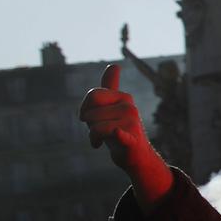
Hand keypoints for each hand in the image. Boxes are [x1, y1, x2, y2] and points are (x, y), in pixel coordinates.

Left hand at [80, 65, 173, 206]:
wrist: (135, 155)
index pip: (93, 95)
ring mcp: (131, 123)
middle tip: (100, 130)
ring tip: (104, 140)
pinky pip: (118, 133)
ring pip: (95, 128)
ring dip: (94, 138)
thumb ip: (111, 86)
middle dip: (89, 124)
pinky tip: (118, 132)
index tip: (90, 116)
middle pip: (90, 113)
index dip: (85, 108)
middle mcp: (129, 107)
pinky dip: (118, 134)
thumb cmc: (119, 129)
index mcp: (123, 97)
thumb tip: (114, 65)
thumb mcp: (113, 106)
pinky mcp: (130, 140)